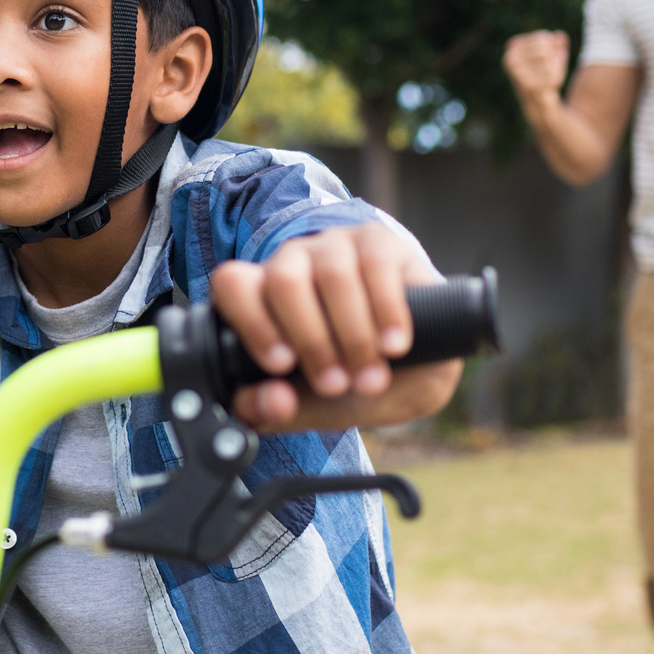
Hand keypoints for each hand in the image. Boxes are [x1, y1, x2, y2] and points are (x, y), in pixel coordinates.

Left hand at [208, 222, 463, 433]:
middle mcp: (294, 262)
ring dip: (352, 336)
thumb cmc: (355, 376)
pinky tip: (393, 345)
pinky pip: (376, 265)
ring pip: (332, 275)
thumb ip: (283, 410)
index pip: (233, 285)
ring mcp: (336, 247)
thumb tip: (271, 403)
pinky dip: (386, 312)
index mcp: (262, 295)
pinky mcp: (380, 243)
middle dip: (312, 342)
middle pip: (284, 281)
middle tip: (334, 385)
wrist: (421, 360)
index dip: (252, 323)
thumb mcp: (319, 404)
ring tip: (370, 378)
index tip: (281, 365)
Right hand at [503, 30, 570, 106]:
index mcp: (513, 45)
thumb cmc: (545, 75)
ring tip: (547, 79)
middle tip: (547, 72)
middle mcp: (509, 57)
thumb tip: (560, 36)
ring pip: (548, 61)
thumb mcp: (553, 55)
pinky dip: (554, 81)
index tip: (546, 60)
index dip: (553, 49)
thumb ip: (558, 43)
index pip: (545, 37)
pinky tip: (547, 87)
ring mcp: (515, 72)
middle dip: (553, 60)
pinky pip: (550, 76)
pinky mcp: (525, 85)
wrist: (538, 103)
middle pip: (545, 49)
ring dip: (555, 70)